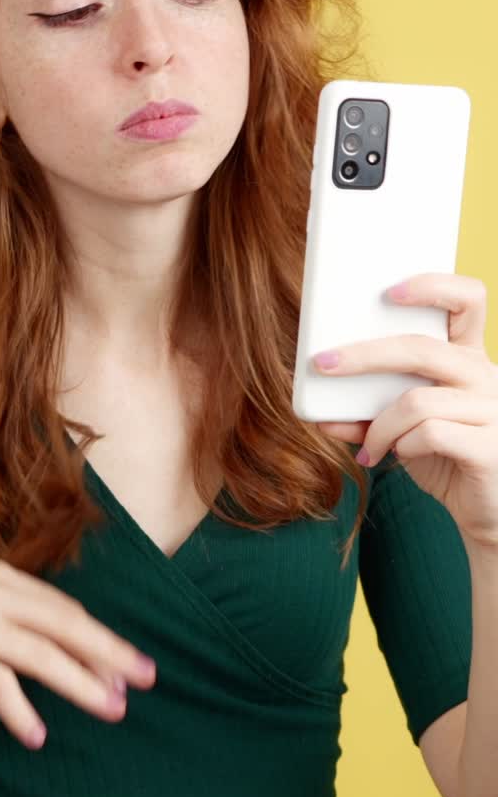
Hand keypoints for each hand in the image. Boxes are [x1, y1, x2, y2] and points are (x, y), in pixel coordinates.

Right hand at [0, 560, 156, 747]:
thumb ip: (9, 621)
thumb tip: (60, 653)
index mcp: (1, 579)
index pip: (66, 611)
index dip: (103, 640)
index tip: (133, 666)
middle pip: (66, 625)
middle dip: (110, 654)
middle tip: (145, 681)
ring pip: (43, 654)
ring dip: (82, 685)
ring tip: (111, 710)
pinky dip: (21, 711)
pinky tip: (37, 736)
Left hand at [312, 272, 497, 549]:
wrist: (488, 511)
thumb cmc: (446, 459)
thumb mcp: (405, 430)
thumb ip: (369, 415)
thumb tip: (317, 414)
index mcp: (469, 358)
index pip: (468, 299)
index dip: (433, 285)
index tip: (389, 292)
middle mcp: (485, 376)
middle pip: (421, 348)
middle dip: (362, 355)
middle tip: (322, 365)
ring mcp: (491, 409)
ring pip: (415, 401)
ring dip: (379, 425)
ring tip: (370, 447)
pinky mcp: (487, 446)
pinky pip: (429, 434)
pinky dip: (400, 445)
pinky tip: (394, 458)